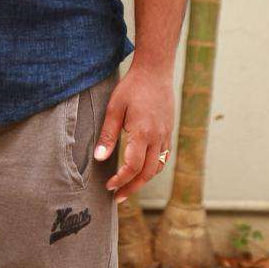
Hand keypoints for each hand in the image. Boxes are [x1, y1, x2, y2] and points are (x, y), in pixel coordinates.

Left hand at [93, 64, 173, 203]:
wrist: (155, 71)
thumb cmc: (132, 87)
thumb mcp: (115, 108)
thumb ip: (108, 135)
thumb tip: (99, 159)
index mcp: (142, 133)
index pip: (133, 167)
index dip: (121, 180)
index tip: (109, 186)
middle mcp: (157, 137)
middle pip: (147, 173)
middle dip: (132, 187)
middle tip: (118, 196)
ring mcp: (165, 135)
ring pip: (158, 167)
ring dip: (144, 180)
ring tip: (129, 187)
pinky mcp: (169, 131)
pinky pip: (164, 156)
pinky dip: (154, 168)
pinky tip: (144, 170)